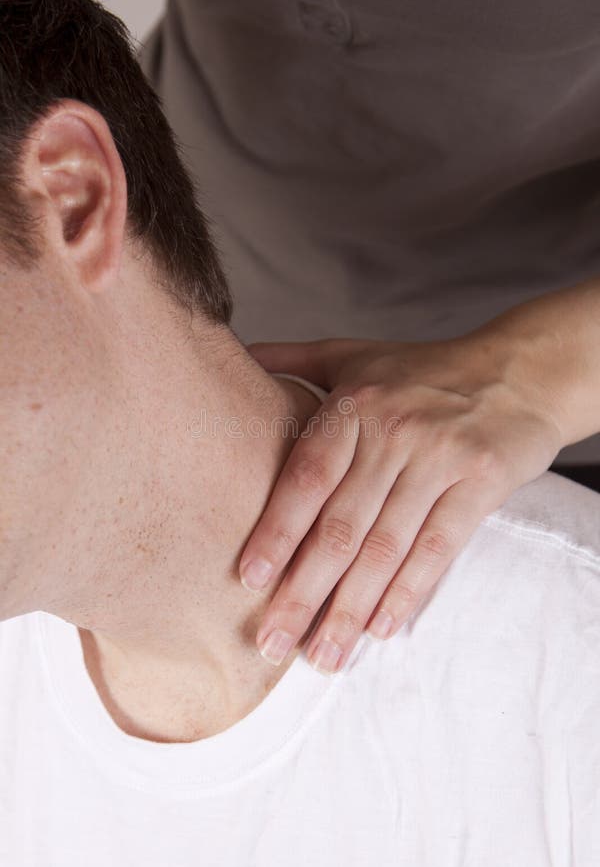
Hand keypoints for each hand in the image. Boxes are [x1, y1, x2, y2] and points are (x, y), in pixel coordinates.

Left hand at [240, 334, 564, 673]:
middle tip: (274, 643)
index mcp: (355, 405)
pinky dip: (408, 591)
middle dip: (304, 592)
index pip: (307, 477)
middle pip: (340, 526)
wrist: (516, 370)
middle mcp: (394, 433)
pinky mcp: (480, 483)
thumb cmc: (423, 370)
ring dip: (351, 609)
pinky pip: (438, 547)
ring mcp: (439, 459)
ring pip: (386, 547)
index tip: (250, 582)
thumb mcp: (354, 354)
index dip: (278, 531)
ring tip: (324, 656)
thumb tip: (237, 354)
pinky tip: (381, 629)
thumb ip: (294, 359)